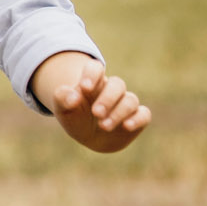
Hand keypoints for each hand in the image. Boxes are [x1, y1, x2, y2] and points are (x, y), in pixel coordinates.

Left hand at [32, 51, 149, 152]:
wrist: (88, 137)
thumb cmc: (75, 118)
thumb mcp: (63, 109)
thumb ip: (62, 98)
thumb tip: (73, 97)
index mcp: (93, 82)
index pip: (95, 68)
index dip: (92, 74)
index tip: (84, 88)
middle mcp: (112, 90)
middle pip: (118, 84)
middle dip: (107, 99)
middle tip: (96, 113)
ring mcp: (125, 103)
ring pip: (130, 100)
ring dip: (118, 113)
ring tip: (103, 126)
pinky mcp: (137, 118)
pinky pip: (144, 114)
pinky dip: (138, 119)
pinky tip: (126, 126)